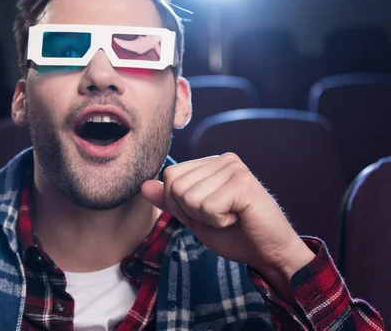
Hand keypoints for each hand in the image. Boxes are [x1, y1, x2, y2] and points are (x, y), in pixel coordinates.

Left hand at [142, 153, 314, 282]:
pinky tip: (238, 218)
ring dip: (206, 217)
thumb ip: (170, 201)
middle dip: (191, 211)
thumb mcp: (194, 218)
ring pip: (189, 197)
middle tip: (220, 216)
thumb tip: (144, 185)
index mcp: (210, 164)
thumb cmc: (235, 235)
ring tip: (230, 216)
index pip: (170, 175)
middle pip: (176, 185)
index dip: (179, 204)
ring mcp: (234, 168)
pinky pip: (207, 206)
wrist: (269, 253)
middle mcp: (222, 160)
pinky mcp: (243, 183)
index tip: (206, 213)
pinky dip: (218, 221)